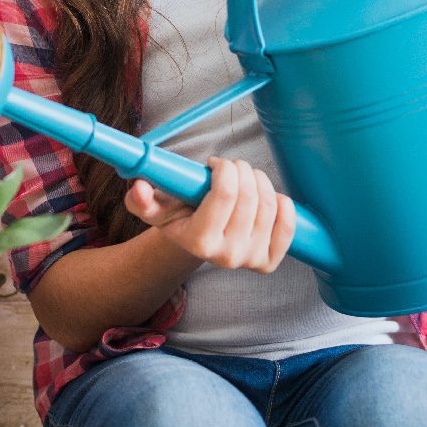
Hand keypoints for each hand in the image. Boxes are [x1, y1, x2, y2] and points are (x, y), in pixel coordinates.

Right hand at [125, 157, 294, 271]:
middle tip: (232, 167)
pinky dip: (282, 202)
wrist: (198, 241)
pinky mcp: (269, 261)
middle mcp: (226, 257)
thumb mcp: (155, 207)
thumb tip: (139, 188)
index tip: (216, 164)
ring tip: (245, 178)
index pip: (226, 194)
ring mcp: (250, 261)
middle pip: (249, 197)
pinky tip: (266, 195)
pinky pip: (287, 224)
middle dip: (242, 169)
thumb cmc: (179, 215)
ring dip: (259, 180)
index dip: (225, 168)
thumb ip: (141, 199)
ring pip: (269, 204)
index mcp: (198, 242)